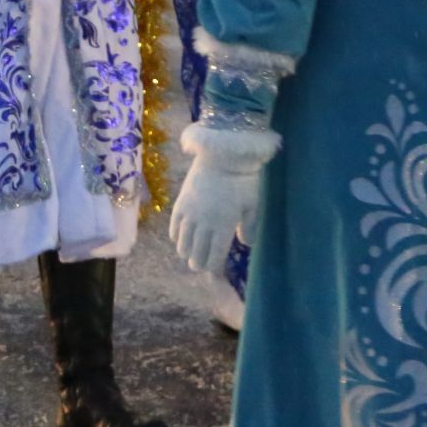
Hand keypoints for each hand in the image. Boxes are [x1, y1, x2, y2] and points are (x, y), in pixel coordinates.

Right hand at [170, 129, 271, 273]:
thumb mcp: (253, 205)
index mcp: (223, 228)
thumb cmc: (243, 180)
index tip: (215, 273)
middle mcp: (203, 225)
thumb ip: (249, 227)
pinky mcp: (180, 203)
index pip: (214, 258)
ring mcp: (190, 214)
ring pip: (183, 243)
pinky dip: (176, 236)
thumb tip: (245, 244)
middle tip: (202, 265)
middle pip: (196, 254)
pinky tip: (179, 239)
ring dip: (187, 252)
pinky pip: (174, 227)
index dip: (213, 269)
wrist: (223, 153)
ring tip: (190, 254)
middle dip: (199, 263)